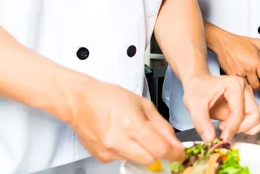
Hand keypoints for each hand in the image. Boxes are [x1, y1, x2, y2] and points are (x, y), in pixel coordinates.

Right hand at [68, 79, 183, 165]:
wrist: (80, 101)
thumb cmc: (109, 97)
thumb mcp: (143, 104)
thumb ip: (161, 125)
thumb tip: (174, 142)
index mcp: (131, 124)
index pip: (160, 149)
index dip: (174, 153)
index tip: (179, 153)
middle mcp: (118, 140)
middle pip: (150, 160)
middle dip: (159, 153)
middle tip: (160, 143)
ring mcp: (109, 151)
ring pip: (138, 161)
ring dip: (143, 151)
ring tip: (134, 134)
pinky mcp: (102, 157)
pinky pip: (123, 159)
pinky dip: (128, 151)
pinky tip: (122, 137)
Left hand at [182, 74, 259, 141]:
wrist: (198, 84)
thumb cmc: (197, 90)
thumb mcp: (193, 104)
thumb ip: (200, 121)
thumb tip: (210, 139)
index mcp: (234, 85)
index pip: (239, 112)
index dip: (231, 128)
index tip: (221, 137)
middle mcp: (245, 89)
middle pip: (255, 116)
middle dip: (240, 128)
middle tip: (223, 128)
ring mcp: (249, 97)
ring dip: (246, 128)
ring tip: (228, 126)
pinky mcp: (249, 105)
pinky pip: (258, 119)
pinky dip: (248, 127)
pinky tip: (232, 126)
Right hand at [214, 31, 259, 90]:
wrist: (224, 43)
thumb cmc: (237, 43)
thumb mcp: (256, 42)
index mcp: (256, 63)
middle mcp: (248, 70)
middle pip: (256, 86)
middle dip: (258, 86)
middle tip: (258, 83)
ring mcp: (239, 73)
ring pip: (246, 85)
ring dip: (248, 84)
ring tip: (249, 80)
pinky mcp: (231, 75)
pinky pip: (238, 82)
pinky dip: (240, 81)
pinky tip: (241, 76)